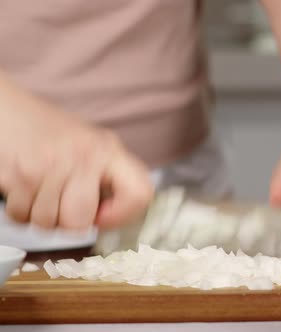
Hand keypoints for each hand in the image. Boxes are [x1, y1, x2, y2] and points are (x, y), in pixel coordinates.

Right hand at [0, 80, 153, 230]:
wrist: (8, 109)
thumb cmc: (50, 130)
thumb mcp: (93, 144)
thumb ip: (108, 176)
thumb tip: (115, 215)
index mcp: (108, 150)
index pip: (139, 193)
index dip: (124, 213)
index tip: (106, 215)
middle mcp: (83, 157)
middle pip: (81, 221)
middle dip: (69, 222)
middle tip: (63, 205)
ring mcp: (51, 166)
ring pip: (48, 223)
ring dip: (41, 215)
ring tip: (42, 191)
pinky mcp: (20, 174)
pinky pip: (22, 216)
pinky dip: (21, 210)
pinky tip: (25, 188)